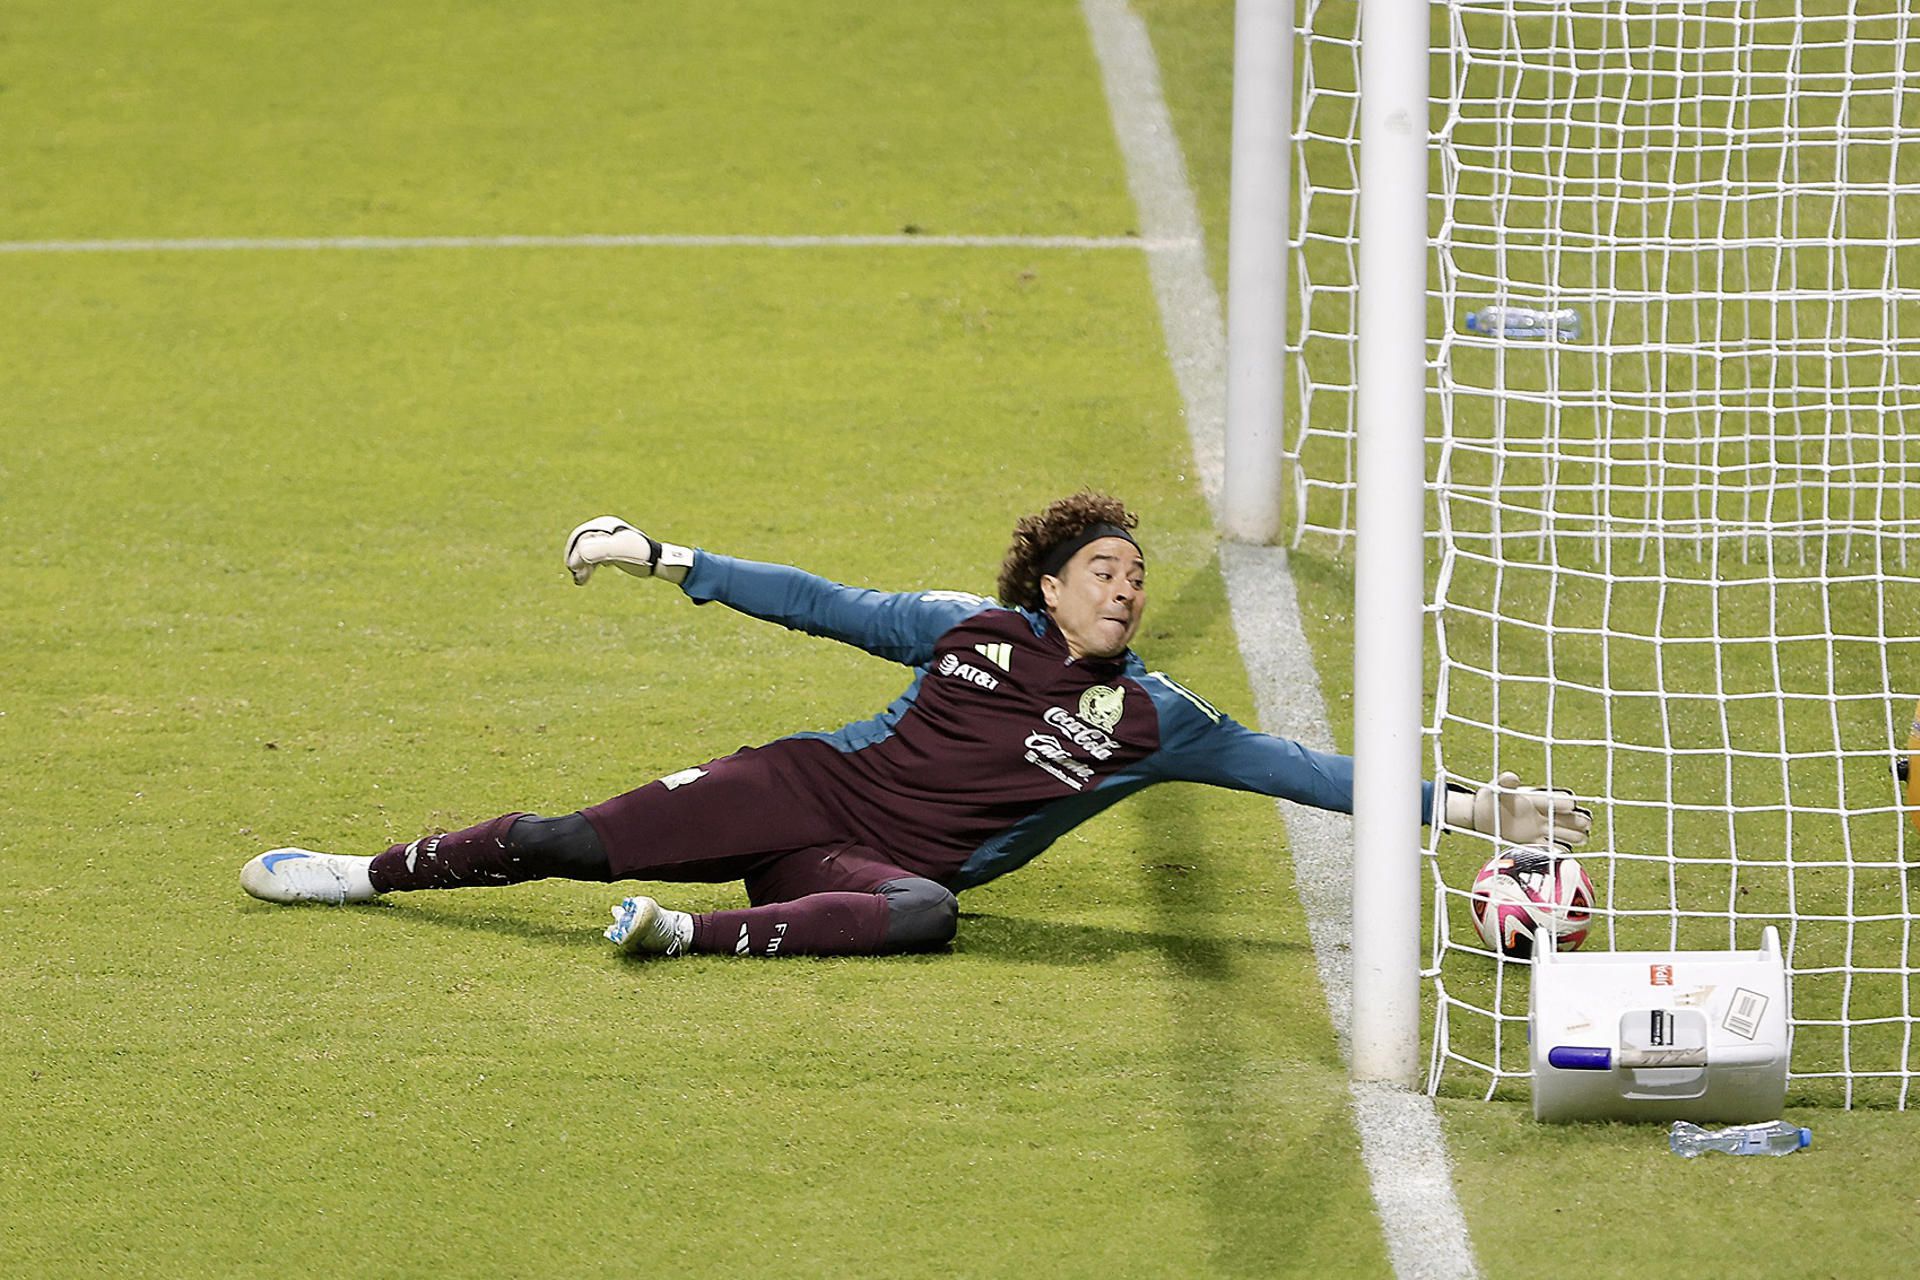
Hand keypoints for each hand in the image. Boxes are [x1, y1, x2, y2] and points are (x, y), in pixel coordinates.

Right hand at [564, 516, 692, 585]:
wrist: (658, 560)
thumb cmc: (639, 554)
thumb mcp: (617, 550)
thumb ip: (595, 551)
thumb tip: (575, 560)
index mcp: (604, 525)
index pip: (580, 537)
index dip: (573, 553)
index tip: (573, 568)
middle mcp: (605, 531)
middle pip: (581, 545)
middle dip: (577, 561)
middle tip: (577, 578)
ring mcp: (609, 541)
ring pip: (587, 553)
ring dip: (582, 566)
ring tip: (580, 581)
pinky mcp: (613, 551)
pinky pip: (595, 558)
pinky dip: (589, 567)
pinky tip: (588, 576)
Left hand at [1444, 771, 1591, 847]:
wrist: (1481, 816)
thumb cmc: (1490, 798)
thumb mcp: (1497, 789)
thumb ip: (1505, 783)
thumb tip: (1511, 776)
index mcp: (1535, 800)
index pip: (1554, 800)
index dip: (1562, 802)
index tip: (1571, 804)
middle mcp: (1541, 814)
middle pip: (1565, 818)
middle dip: (1576, 820)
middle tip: (1585, 823)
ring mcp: (1538, 829)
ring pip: (1562, 833)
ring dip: (1573, 835)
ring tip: (1584, 838)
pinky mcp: (1531, 842)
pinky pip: (1549, 846)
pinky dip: (1557, 849)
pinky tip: (1566, 851)